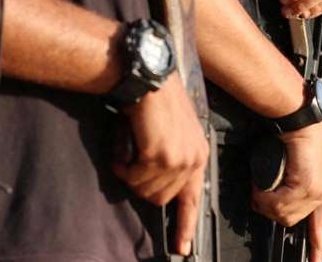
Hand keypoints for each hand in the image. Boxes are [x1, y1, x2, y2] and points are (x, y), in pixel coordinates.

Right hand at [115, 78, 209, 255]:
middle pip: (160, 200)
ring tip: (129, 147)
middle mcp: (192, 159)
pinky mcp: (159, 156)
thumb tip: (157, 186)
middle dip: (140, 185)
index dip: (185, 226)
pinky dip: (122, 164)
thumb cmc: (156, 100)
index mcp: (198, 154)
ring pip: (144, 191)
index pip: (194, 199)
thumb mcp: (174, 131)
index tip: (182, 249)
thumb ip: (171, 158)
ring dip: (130, 173)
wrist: (149, 77)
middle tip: (132, 160)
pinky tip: (124, 145)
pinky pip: (133, 178)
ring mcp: (177, 159)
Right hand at [251, 121, 321, 232]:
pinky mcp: (307, 185)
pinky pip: (280, 203)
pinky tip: (260, 186)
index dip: (317, 243)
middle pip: (291, 220)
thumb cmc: (296, 136)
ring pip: (284, 213)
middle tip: (258, 195)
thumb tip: (276, 201)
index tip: (316, 260)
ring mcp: (318, 189)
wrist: (300, 117)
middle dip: (271, 210)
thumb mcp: (297, 166)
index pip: (321, 223)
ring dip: (265, 202)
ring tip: (259, 187)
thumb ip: (293, 185)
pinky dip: (265, 196)